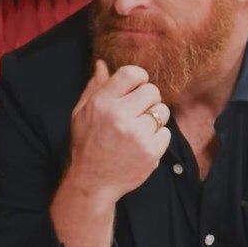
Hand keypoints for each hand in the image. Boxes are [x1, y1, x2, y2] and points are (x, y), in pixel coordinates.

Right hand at [63, 59, 170, 203]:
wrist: (93, 182)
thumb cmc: (87, 144)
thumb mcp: (82, 113)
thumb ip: (94, 87)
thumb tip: (103, 64)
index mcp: (102, 103)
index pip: (132, 73)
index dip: (140, 79)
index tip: (137, 88)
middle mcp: (119, 116)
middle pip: (152, 91)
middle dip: (148, 100)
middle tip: (137, 113)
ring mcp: (137, 135)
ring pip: (162, 112)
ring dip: (154, 119)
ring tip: (138, 131)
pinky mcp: (150, 152)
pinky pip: (166, 133)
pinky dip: (157, 139)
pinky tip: (142, 146)